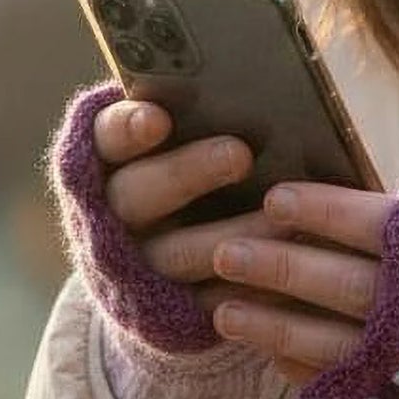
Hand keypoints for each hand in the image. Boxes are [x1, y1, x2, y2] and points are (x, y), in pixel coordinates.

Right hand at [50, 81, 280, 355]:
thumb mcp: (178, 148)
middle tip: (239, 153)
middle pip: (138, 195)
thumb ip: (196, 118)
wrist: (160, 275)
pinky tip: (294, 274)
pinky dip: (253, 290)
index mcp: (104, 166)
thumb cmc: (188, 180)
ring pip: (178, 255)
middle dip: (186, 173)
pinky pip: (213, 305)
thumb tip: (250, 82)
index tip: (156, 117)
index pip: (103, 140)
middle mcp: (111, 218)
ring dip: (232, 237)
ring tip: (284, 221)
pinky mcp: (173, 316)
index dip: (125, 129)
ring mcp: (137, 271)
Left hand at [203, 166, 398, 389]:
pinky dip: (307, 372)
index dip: (325, 211)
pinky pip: (350, 391)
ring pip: (335, 346)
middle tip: (222, 253)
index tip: (274, 198)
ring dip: (275, 328)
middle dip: (281, 269)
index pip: (378, 226)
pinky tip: (270, 354)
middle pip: (345, 287)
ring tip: (223, 310)